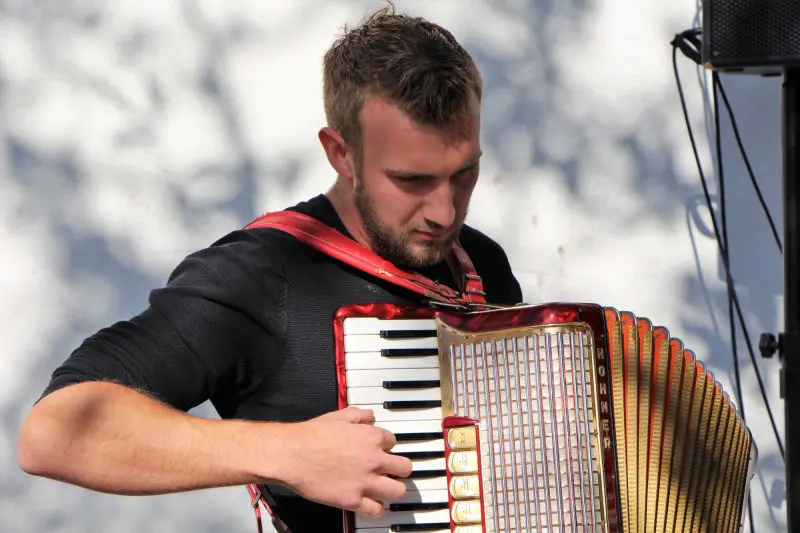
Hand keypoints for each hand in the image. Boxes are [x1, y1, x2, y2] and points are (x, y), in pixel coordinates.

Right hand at [277, 406, 412, 516]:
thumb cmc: (310, 436)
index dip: (386, 446)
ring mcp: (365, 481)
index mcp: (371, 437)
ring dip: (394, 489)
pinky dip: (376, 508)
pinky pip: (377, 510)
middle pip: (405, 467)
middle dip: (399, 468)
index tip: (380, 450)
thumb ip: (358, 415)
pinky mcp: (353, 500)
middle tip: (392, 470)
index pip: (393, 442)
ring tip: (386, 488)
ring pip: (399, 491)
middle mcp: (373, 459)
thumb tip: (369, 416)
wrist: (292, 454)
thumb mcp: (338, 416)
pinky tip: (370, 503)